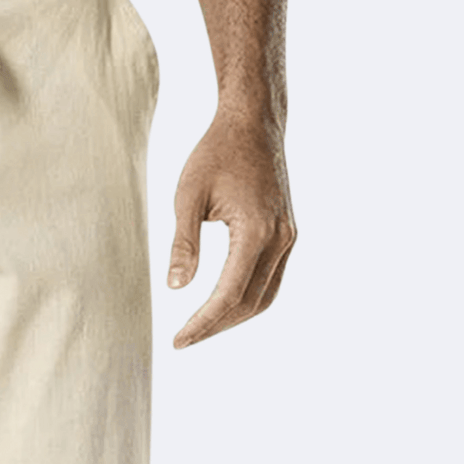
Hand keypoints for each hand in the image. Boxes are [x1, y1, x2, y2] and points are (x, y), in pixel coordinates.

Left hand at [166, 108, 297, 348]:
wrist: (253, 122)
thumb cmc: (216, 153)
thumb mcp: (188, 196)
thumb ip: (183, 244)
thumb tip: (176, 288)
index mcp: (256, 230)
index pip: (229, 294)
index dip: (203, 323)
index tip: (179, 341)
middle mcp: (279, 238)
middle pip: (249, 303)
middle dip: (216, 326)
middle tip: (184, 339)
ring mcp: (288, 237)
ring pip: (265, 296)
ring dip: (233, 317)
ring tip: (201, 327)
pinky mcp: (287, 234)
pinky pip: (271, 279)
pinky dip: (248, 298)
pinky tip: (223, 303)